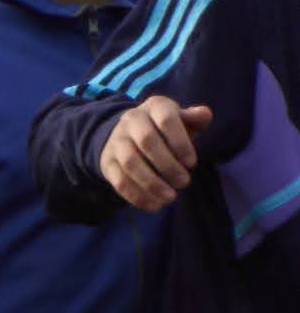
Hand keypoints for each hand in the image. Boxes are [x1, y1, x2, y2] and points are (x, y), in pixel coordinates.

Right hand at [98, 94, 207, 212]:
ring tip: (170, 197)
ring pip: (131, 163)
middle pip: (147, 142)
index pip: (166, 120)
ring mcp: (116, 142)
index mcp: (154, 106)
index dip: (180, 142)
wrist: (126, 135)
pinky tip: (154, 206)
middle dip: (167, 165)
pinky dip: (137, 196)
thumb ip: (194, 118)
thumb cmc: (164, 129)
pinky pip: (119, 181)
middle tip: (184, 183)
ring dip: (152, 184)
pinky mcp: (107, 162)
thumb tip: (204, 114)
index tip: (191, 163)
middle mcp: (131, 120)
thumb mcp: (181, 119)